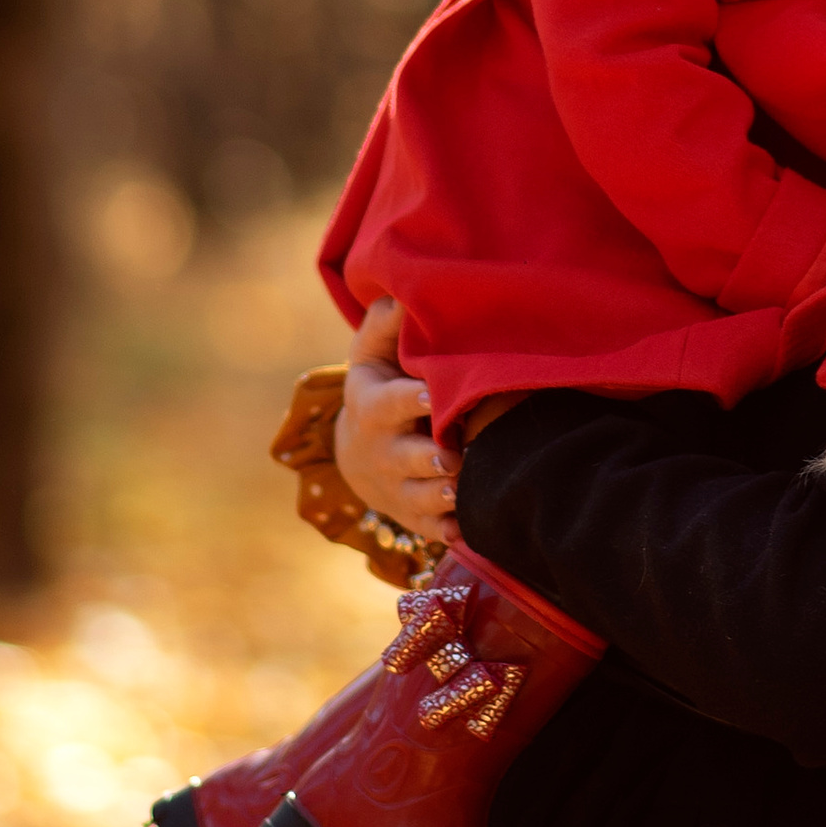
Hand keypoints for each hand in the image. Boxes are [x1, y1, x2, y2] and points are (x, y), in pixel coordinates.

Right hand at [333, 296, 458, 539]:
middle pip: (404, 457)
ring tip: (463, 491)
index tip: (433, 394)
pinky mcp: (415, 514)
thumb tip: (403, 294)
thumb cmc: (380, 386)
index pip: (388, 404)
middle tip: (453, 457)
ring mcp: (398, 486)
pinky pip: (431, 528)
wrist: (360, 449)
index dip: (409, 400)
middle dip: (428, 459)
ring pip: (419, 497)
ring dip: (441, 497)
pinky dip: (447, 532)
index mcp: (373, 407)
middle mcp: (383, 451)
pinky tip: (465, 531)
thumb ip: (387, 324)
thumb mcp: (372, 352)